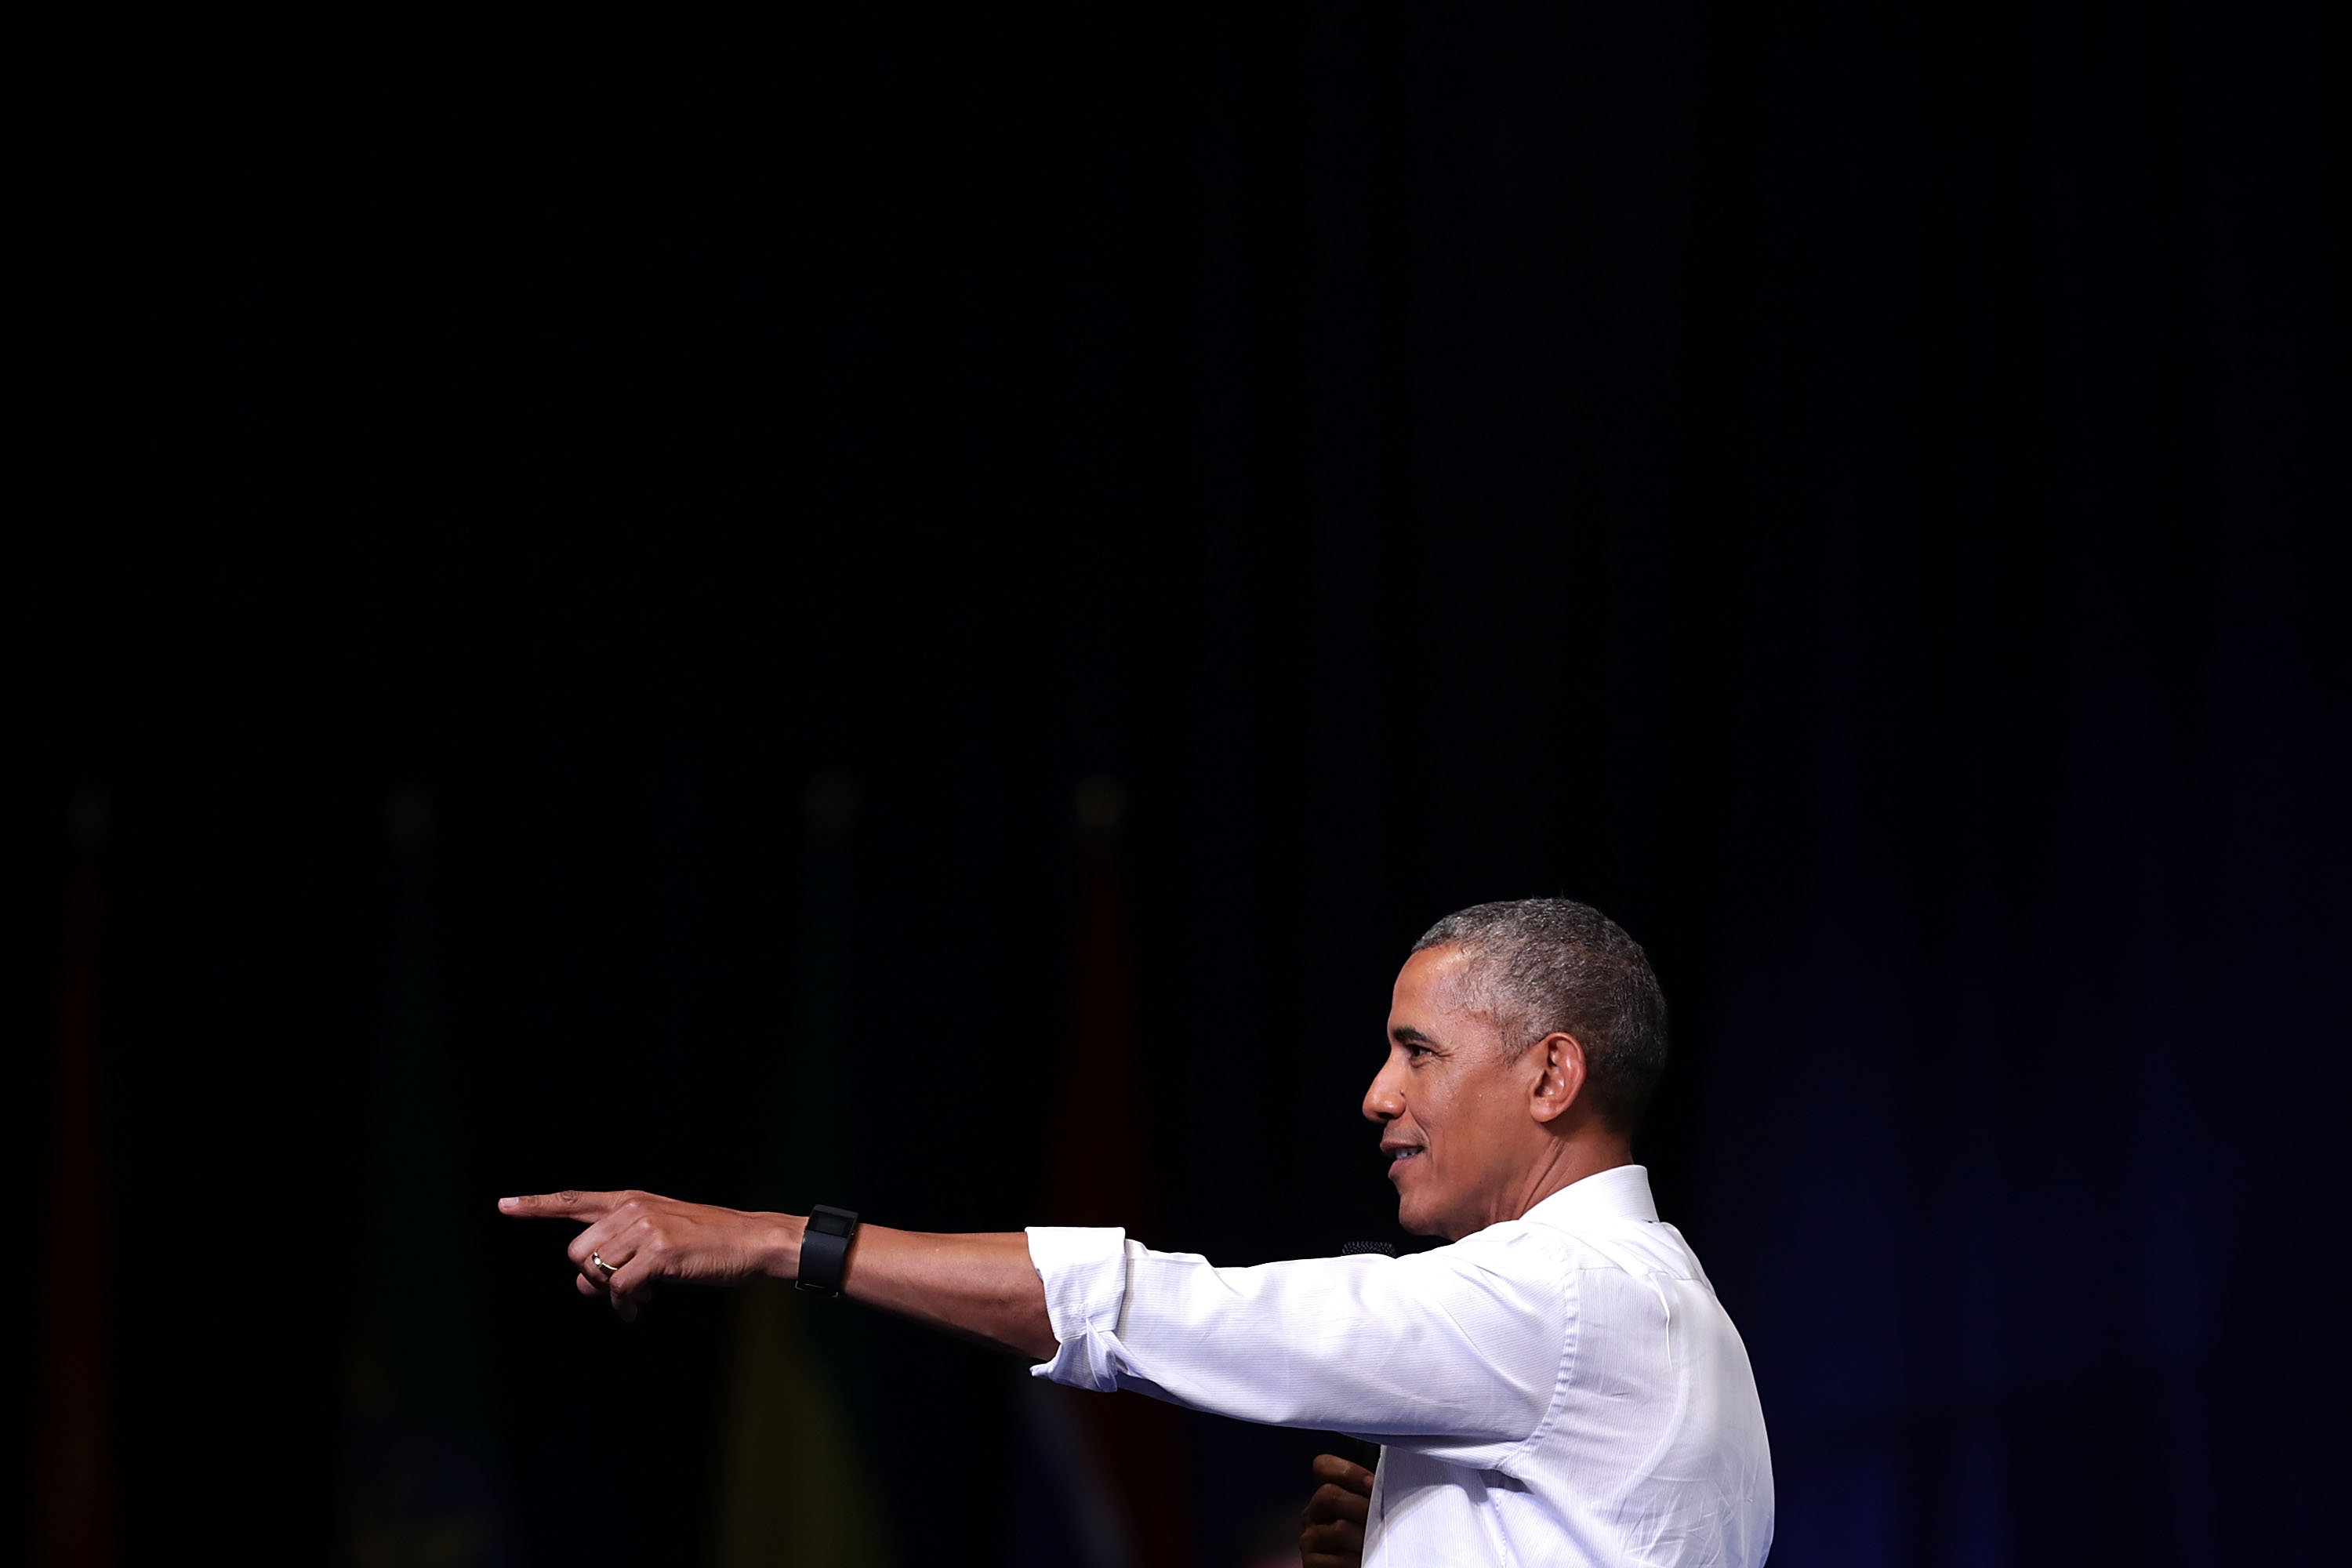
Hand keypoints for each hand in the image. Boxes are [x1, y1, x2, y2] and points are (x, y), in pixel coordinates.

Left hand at [498, 1189, 794, 1321]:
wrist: (749, 1241)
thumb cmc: (705, 1243)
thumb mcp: (660, 1234)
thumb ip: (621, 1248)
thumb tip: (584, 1282)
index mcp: (631, 1201)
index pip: (574, 1201)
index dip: (536, 1205)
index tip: (504, 1205)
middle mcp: (633, 1210)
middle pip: (577, 1252)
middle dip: (589, 1279)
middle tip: (617, 1292)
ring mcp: (646, 1228)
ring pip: (595, 1271)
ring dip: (609, 1295)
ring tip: (634, 1301)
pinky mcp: (660, 1252)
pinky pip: (620, 1288)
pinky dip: (625, 1305)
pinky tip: (641, 1307)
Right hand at [1300, 1452, 1373, 1567]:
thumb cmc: (1374, 1540)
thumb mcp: (1372, 1512)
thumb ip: (1372, 1496)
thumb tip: (1385, 1483)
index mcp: (1328, 1494)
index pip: (1324, 1467)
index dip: (1348, 1472)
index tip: (1374, 1484)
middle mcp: (1314, 1513)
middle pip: (1328, 1494)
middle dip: (1361, 1506)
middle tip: (1382, 1518)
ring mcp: (1310, 1538)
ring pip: (1338, 1528)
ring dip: (1364, 1537)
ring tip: (1378, 1544)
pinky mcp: (1311, 1563)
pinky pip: (1333, 1559)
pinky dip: (1354, 1561)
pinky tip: (1363, 1561)